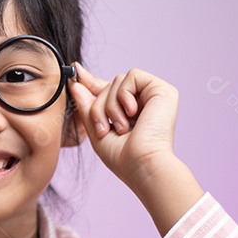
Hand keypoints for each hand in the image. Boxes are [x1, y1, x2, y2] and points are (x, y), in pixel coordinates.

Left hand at [69, 63, 202, 235]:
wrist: (143, 166)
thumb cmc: (123, 158)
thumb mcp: (96, 131)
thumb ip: (86, 107)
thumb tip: (75, 83)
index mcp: (130, 112)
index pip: (109, 90)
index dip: (90, 82)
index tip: (74, 72)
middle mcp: (144, 101)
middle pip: (109, 86)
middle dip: (98, 107)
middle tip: (104, 129)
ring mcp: (154, 95)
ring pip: (117, 81)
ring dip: (110, 106)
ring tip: (121, 127)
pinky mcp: (162, 90)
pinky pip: (132, 76)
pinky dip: (124, 95)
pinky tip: (132, 113)